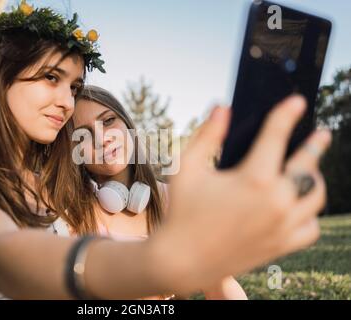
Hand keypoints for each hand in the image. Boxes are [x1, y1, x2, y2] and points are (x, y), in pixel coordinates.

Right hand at [149, 95, 331, 296]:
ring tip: (310, 169)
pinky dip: (310, 213)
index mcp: (252, 179)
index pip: (276, 136)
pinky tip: (299, 205)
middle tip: (321, 134)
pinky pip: (311, 226)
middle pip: (307, 165)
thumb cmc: (182, 211)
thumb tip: (222, 107)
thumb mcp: (187, 168)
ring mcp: (282, 226)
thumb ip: (208, 135)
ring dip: (315, 178)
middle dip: (315, 145)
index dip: (287, 114)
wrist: (183, 260)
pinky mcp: (281, 245)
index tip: (297, 102)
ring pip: (315, 196)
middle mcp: (276, 202)